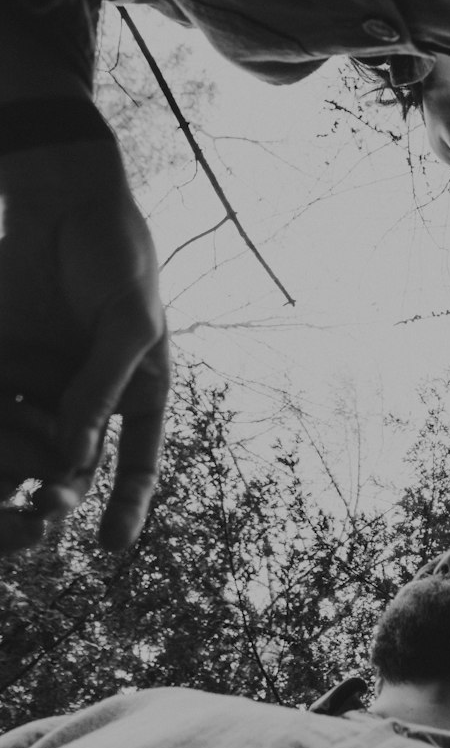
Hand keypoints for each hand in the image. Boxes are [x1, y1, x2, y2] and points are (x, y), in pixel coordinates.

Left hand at [0, 141, 168, 549]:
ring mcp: (44, 386)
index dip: (127, 507)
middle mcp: (90, 402)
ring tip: (9, 500)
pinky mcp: (4, 365)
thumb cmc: (118, 258)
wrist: (63, 201)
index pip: (137, 466)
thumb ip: (101, 388)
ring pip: (27, 449)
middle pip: (75, 469)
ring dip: (16, 474)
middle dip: (60, 499)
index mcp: (138, 396)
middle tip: (44, 516)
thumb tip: (75, 457)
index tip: (112, 546)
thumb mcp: (127, 324)